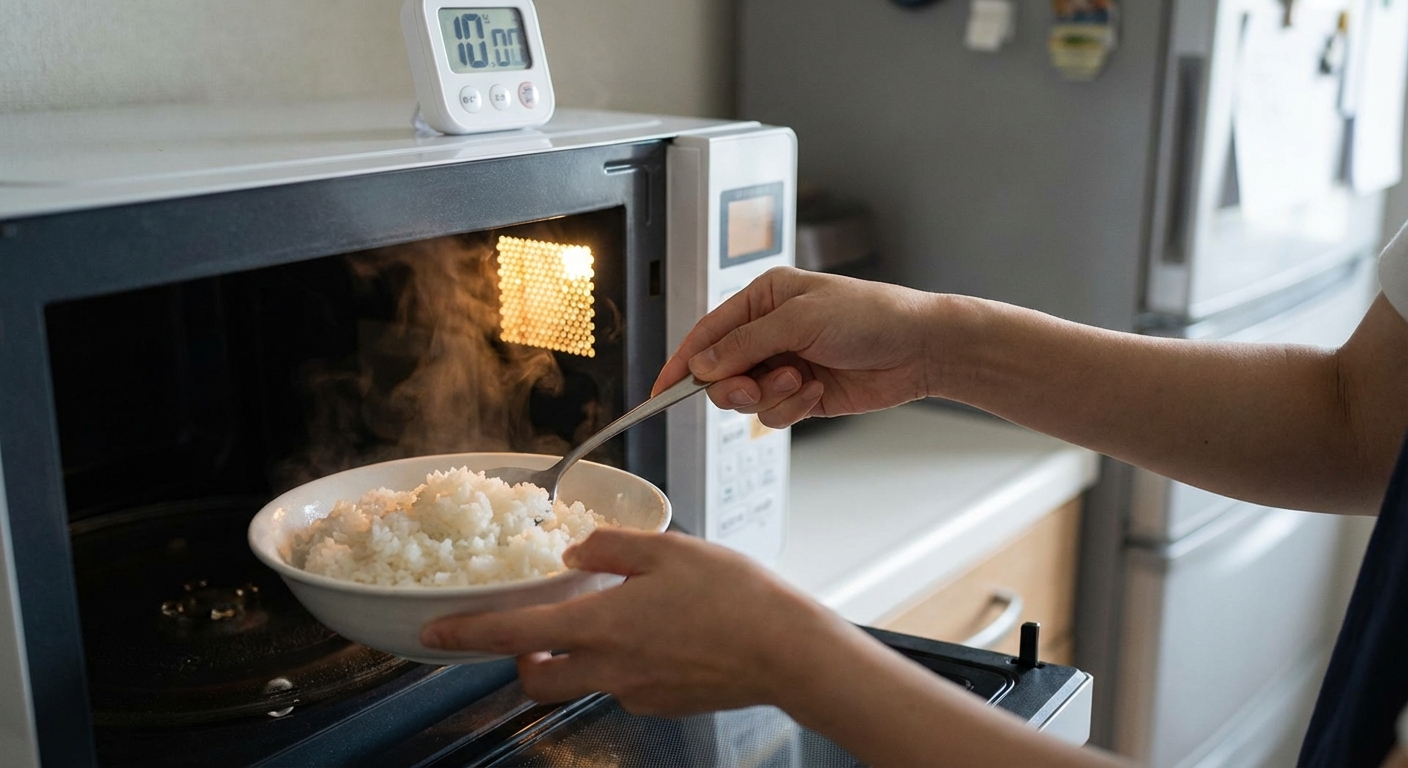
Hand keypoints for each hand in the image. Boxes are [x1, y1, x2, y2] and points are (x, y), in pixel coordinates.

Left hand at [419, 528, 857, 715]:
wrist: (788, 651)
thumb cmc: (735, 596)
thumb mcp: (668, 549)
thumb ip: (611, 546)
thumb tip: (576, 547)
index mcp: (601, 624)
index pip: (511, 635)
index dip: (465, 635)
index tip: (434, 635)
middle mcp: (609, 667)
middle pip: (535, 677)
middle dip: (519, 659)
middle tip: (529, 629)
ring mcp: (635, 692)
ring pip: (580, 682)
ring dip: (573, 658)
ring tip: (610, 620)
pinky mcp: (661, 704)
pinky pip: (623, 686)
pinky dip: (622, 663)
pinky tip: (659, 636)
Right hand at [651, 267, 941, 427]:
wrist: (919, 348)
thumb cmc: (869, 316)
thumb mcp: (799, 321)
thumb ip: (745, 345)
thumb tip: (700, 367)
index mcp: (762, 299)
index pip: (707, 333)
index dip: (682, 363)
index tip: (660, 393)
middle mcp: (768, 332)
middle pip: (719, 372)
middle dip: (733, 385)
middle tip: (752, 387)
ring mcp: (784, 365)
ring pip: (745, 397)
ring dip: (770, 396)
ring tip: (802, 382)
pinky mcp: (802, 395)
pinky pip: (774, 414)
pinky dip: (791, 408)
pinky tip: (819, 392)